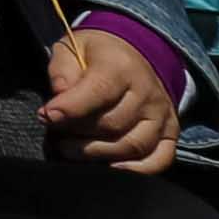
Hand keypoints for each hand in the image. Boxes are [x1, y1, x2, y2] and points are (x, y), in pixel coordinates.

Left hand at [43, 28, 176, 171]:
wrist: (133, 54)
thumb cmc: (94, 55)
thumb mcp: (70, 48)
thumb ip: (61, 72)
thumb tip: (57, 103)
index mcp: (120, 66)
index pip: (99, 91)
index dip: (71, 108)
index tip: (47, 117)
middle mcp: (147, 92)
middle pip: (112, 124)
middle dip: (77, 133)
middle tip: (55, 133)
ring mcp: (162, 115)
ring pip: (132, 145)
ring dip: (97, 154)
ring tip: (71, 149)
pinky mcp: (171, 133)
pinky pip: (159, 160)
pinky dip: (134, 170)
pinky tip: (108, 166)